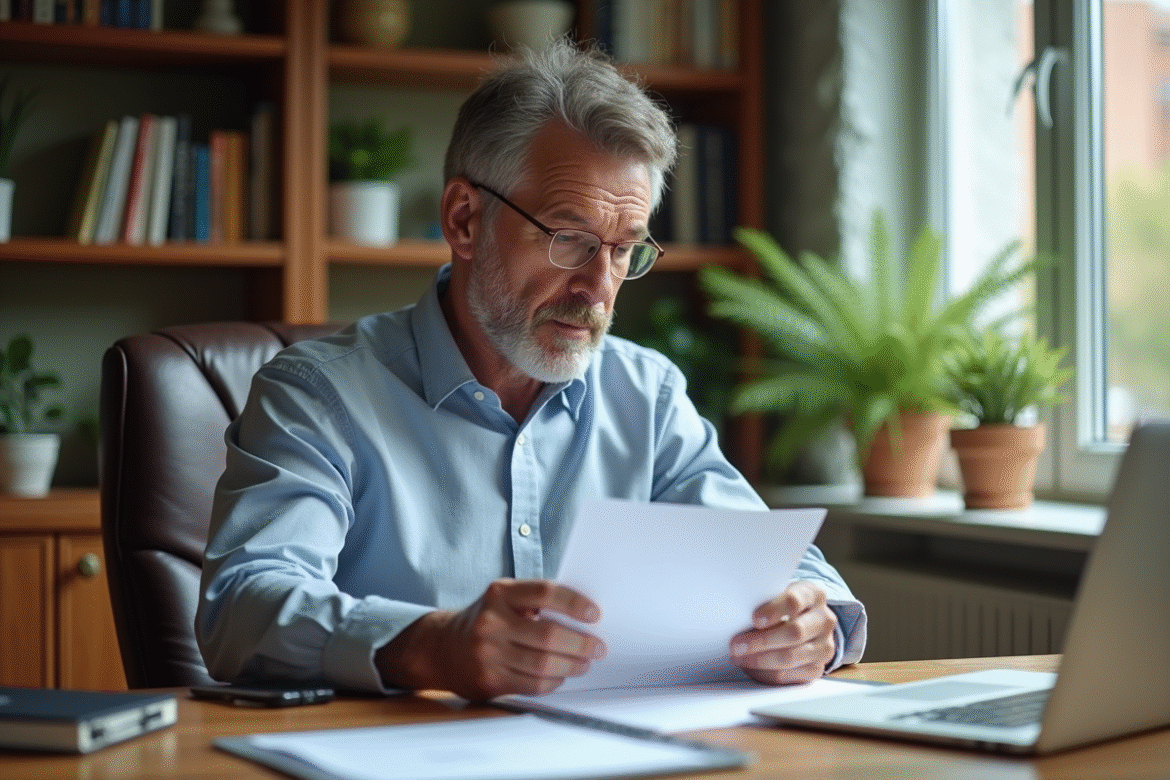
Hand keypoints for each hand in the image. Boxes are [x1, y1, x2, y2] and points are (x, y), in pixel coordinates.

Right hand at [374, 579, 605, 700]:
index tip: (595, 615)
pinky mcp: (489, 680)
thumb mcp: (503, 598)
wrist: (442, 647)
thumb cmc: (485, 620)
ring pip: (543, 664)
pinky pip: (533, 685)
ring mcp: (487, 653)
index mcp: (500, 593)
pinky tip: (561, 675)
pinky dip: (553, 681)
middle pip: (549, 635)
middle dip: (581, 644)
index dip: (575, 604)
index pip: (545, 592)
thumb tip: (583, 617)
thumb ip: (535, 601)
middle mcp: (491, 622)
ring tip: (584, 663)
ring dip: (572, 666)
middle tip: (598, 647)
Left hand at [729, 581, 836, 684]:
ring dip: (760, 660)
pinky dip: (766, 674)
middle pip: (794, 633)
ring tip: (739, 658)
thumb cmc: (783, 606)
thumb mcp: (777, 595)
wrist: (805, 621)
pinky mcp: (818, 667)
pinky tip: (751, 668)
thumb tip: (736, 615)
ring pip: (791, 657)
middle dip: (761, 641)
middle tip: (736, 645)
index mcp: (814, 595)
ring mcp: (824, 645)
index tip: (754, 619)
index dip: (773, 611)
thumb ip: (764, 601)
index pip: (795, 601)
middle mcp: (824, 620)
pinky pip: (790, 676)